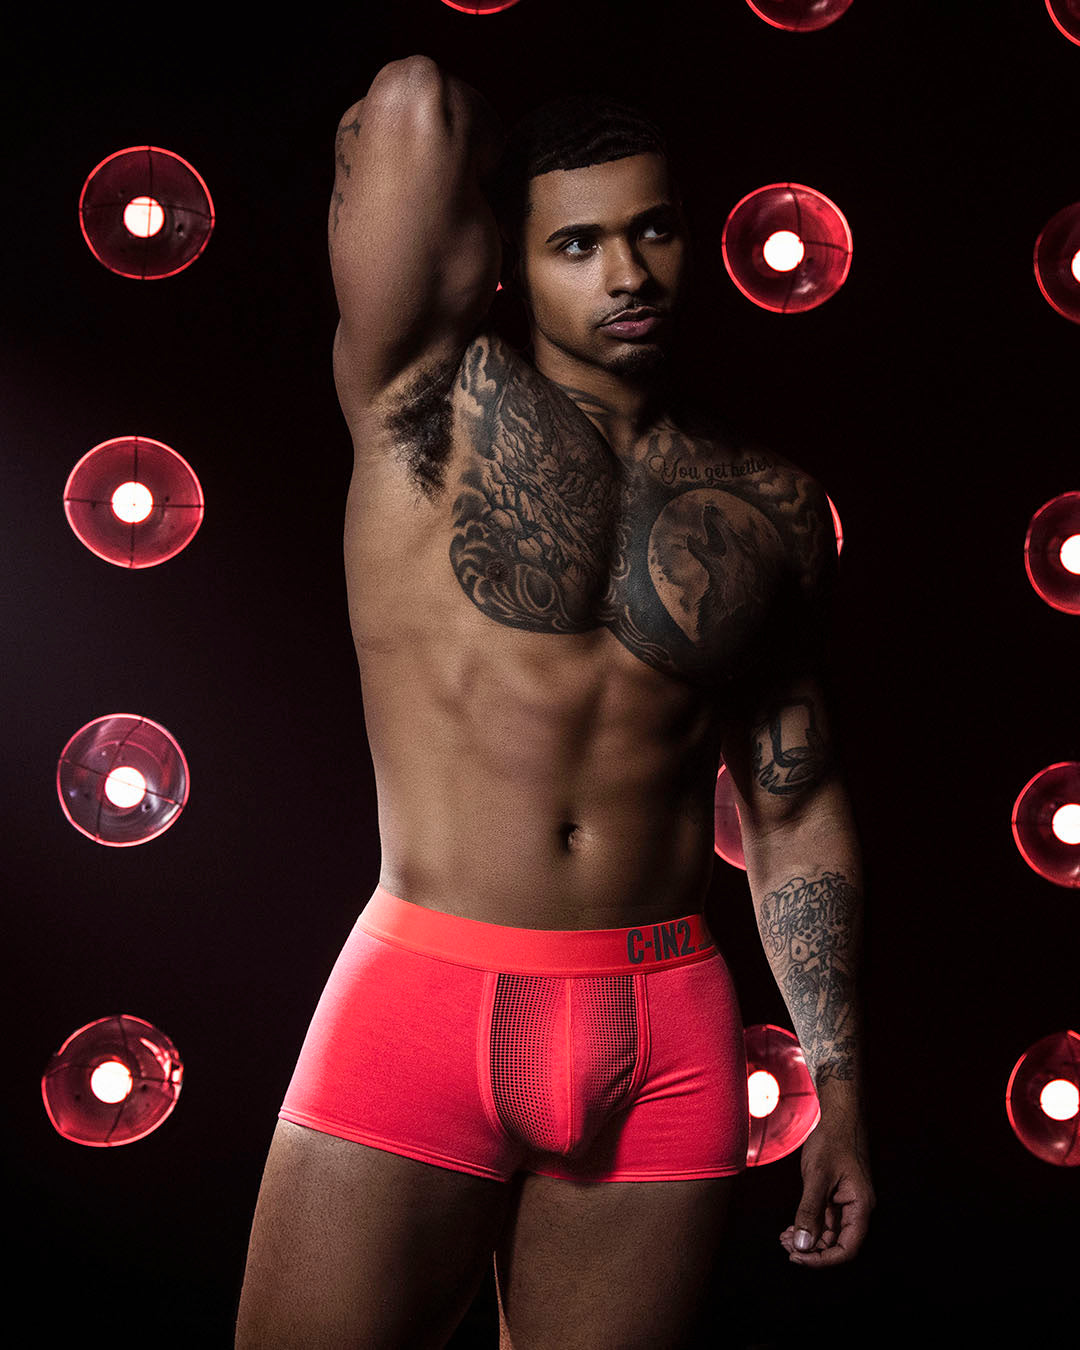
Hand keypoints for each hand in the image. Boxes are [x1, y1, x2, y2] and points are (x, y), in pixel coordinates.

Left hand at [779, 1116, 874, 1266]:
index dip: (823, 1259)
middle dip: (811, 1250)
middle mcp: (857, 1209)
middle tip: (785, 1246)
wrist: (839, 1116)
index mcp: (861, 1207)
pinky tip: (790, 1228)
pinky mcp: (837, 1196)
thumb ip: (810, 1211)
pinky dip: (808, 1226)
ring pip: (829, 1234)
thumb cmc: (832, 1141)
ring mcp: (847, 1203)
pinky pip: (825, 1220)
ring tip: (784, 1238)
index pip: (847, 1249)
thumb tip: (802, 1245)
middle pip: (838, 1245)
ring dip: (808, 1239)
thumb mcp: (817, 1175)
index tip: (797, 1257)